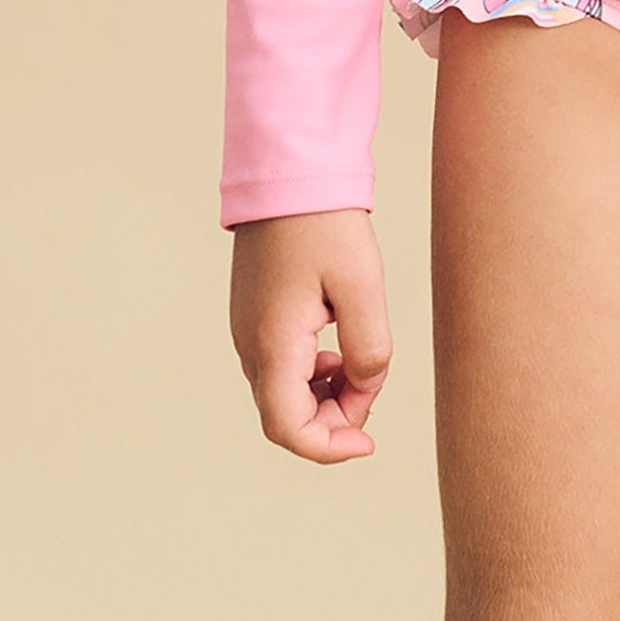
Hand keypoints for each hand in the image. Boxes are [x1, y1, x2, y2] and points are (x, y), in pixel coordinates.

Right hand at [229, 208, 393, 460]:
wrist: (289, 172)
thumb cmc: (327, 225)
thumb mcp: (362, 286)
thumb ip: (369, 349)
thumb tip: (365, 389)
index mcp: (273, 344)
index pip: (288, 429)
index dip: (329, 448)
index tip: (369, 442)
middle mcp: (249, 345)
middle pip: (285, 416)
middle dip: (332, 422)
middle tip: (372, 392)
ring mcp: (247, 329)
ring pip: (282, 392)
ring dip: (323, 397)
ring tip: (361, 368)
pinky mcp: (254, 314)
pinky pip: (279, 365)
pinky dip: (311, 374)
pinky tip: (340, 349)